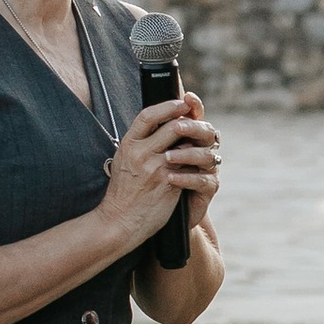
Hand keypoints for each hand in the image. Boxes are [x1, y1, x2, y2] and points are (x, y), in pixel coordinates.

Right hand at [104, 91, 220, 242]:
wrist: (120, 221)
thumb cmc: (123, 191)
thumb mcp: (124, 161)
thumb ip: (140, 143)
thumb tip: (161, 125)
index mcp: (128, 145)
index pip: (148, 115)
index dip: (167, 106)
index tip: (181, 103)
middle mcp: (141, 153)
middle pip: (171, 126)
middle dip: (189, 122)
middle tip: (200, 120)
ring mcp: (155, 168)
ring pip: (185, 145)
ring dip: (197, 142)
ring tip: (203, 140)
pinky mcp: (169, 183)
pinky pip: (189, 166)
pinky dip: (197, 162)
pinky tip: (201, 161)